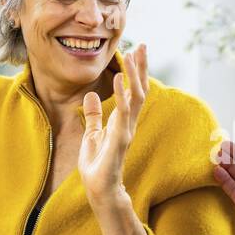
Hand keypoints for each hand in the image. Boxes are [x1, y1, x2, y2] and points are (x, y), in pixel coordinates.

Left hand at [78, 44, 148, 205]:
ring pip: (136, 97)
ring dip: (135, 75)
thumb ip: (93, 116)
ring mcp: (126, 130)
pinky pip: (122, 113)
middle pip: (139, 90)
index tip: (135, 52)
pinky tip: (117, 79)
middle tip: (143, 45)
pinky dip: (121, 95)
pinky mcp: (119, 139)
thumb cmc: (97, 166)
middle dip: (141, 68)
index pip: (133, 92)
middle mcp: (128, 123)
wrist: (99, 189)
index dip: (135, 72)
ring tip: (133, 55)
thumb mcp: (92, 135)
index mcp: (122, 121)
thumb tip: (91, 95)